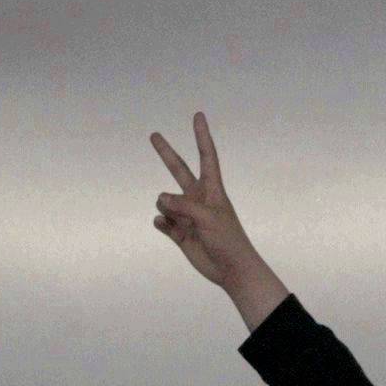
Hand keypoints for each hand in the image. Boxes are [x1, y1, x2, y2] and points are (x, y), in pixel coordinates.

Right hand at [151, 112, 291, 332]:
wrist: (231, 270)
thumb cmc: (228, 240)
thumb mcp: (208, 218)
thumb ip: (184, 205)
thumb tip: (160, 199)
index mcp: (212, 190)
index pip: (206, 156)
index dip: (201, 136)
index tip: (198, 116)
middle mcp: (198, 198)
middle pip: (179, 169)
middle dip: (166, 152)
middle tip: (154, 135)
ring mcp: (187, 214)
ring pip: (165, 201)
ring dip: (167, 208)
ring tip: (181, 222)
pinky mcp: (180, 232)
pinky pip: (161, 221)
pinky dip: (162, 223)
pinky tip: (169, 228)